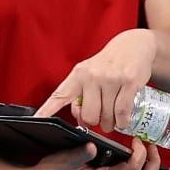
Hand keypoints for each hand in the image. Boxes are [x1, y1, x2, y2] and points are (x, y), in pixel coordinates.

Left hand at [35, 29, 155, 131]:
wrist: (134, 45)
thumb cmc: (109, 64)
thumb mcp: (89, 74)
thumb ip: (81, 95)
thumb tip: (81, 120)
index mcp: (78, 74)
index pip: (59, 96)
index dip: (46, 110)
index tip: (35, 121)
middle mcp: (92, 75)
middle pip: (88, 116)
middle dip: (95, 122)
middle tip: (101, 117)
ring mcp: (111, 79)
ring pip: (106, 117)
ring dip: (110, 124)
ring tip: (113, 117)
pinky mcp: (128, 82)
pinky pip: (122, 113)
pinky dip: (122, 122)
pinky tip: (122, 120)